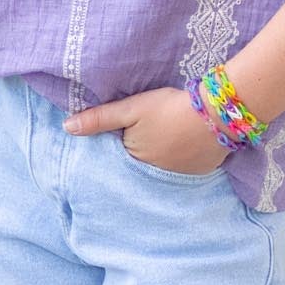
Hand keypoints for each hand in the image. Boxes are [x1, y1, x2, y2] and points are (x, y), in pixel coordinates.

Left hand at [64, 84, 228, 173]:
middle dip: (140, 152)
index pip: (119, 158)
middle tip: (150, 133)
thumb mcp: (131, 108)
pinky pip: (183, 169)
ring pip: (162, 168)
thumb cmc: (170, 108)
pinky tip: (184, 144)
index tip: (125, 132)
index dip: (120, 144)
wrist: (217, 113)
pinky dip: (181, 159)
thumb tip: (67, 128)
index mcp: (134, 160)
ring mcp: (178, 176)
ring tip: (167, 138)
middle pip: (140, 164)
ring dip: (161, 157)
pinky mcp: (199, 172)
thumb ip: (100, 118)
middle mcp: (153, 175)